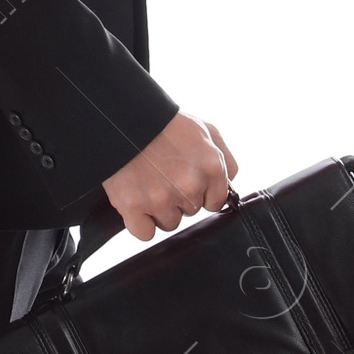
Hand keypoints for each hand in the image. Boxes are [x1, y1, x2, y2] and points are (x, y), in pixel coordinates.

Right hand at [101, 110, 237, 244]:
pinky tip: (138, 201)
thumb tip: (230, 184)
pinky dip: (140, 223)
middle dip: (180, 197)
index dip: (201, 192)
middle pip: (191, 212)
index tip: (187, 181)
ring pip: (169, 223)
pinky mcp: (134, 208)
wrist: (123, 120)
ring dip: (160, 210)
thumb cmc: (164, 124)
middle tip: (164, 175)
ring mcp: (161, 199)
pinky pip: (145, 233)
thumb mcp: (206, 130)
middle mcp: (189, 187)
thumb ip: (226, 160)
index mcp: (211, 168)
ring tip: (149, 184)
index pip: (215, 202)